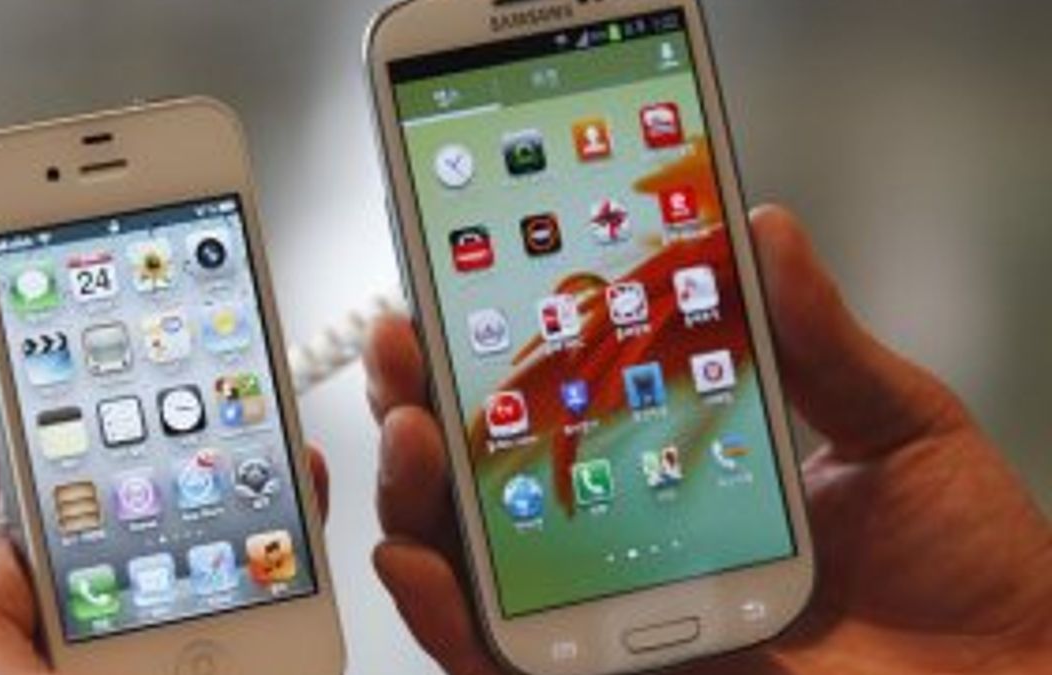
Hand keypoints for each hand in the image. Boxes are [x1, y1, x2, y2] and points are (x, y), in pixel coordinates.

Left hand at [0, 383, 330, 674]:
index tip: (4, 383)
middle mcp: (73, 640)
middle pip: (85, 507)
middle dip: (117, 434)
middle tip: (147, 371)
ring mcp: (157, 647)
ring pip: (182, 530)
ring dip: (214, 464)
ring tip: (238, 409)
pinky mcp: (230, 656)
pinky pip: (256, 576)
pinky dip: (281, 526)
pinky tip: (302, 488)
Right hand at [364, 205, 1051, 674]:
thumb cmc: (970, 566)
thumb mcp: (895, 424)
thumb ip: (817, 339)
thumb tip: (762, 229)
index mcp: (679, 469)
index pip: (563, 404)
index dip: (495, 350)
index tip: (455, 282)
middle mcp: (629, 540)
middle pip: (492, 481)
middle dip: (425, 409)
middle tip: (404, 345)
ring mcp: (615, 616)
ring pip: (473, 567)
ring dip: (416, 500)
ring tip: (408, 433)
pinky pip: (499, 664)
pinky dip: (444, 622)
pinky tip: (418, 562)